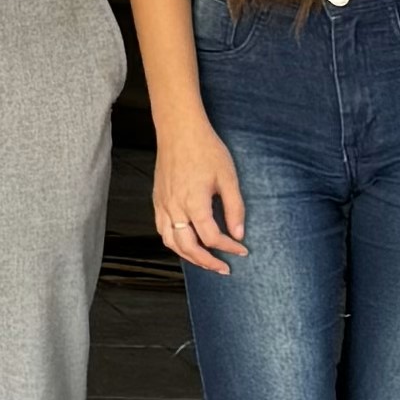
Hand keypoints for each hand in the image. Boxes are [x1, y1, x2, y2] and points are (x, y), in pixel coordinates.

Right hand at [151, 116, 246, 276]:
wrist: (179, 131)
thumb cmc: (205, 150)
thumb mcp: (228, 178)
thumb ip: (234, 208)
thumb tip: (239, 234)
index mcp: (194, 202)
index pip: (211, 237)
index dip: (228, 247)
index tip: (242, 250)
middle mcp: (175, 207)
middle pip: (188, 247)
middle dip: (207, 262)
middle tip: (224, 268)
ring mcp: (163, 205)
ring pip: (171, 242)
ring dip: (188, 257)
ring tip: (205, 261)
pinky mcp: (158, 201)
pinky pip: (162, 230)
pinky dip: (174, 243)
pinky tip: (186, 243)